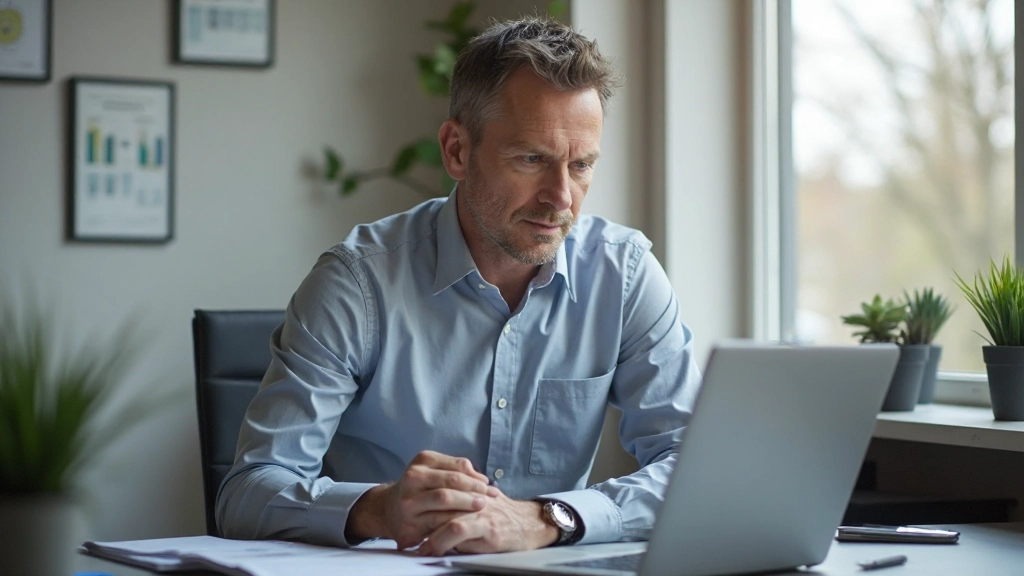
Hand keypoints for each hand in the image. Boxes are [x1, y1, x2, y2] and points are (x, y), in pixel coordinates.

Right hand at [346, 451, 498, 548]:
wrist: (390, 509)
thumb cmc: (420, 489)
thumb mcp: (435, 472)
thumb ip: (458, 471)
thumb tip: (484, 480)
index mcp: (423, 461)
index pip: (457, 466)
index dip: (476, 477)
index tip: (489, 486)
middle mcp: (413, 477)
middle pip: (451, 482)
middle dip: (474, 491)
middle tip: (489, 498)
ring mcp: (409, 500)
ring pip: (444, 500)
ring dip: (467, 505)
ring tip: (482, 509)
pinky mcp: (408, 522)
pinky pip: (437, 521)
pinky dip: (454, 522)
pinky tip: (466, 523)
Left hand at [417, 489, 558, 555]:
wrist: (531, 524)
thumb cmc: (503, 515)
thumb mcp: (481, 501)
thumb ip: (461, 499)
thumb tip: (431, 514)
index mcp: (470, 488)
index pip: (441, 488)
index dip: (423, 502)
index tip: (410, 519)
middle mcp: (474, 496)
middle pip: (440, 499)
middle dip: (420, 517)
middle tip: (407, 536)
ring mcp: (481, 511)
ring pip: (445, 513)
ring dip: (427, 532)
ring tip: (418, 547)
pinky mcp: (488, 528)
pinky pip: (457, 529)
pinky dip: (440, 540)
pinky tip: (431, 550)